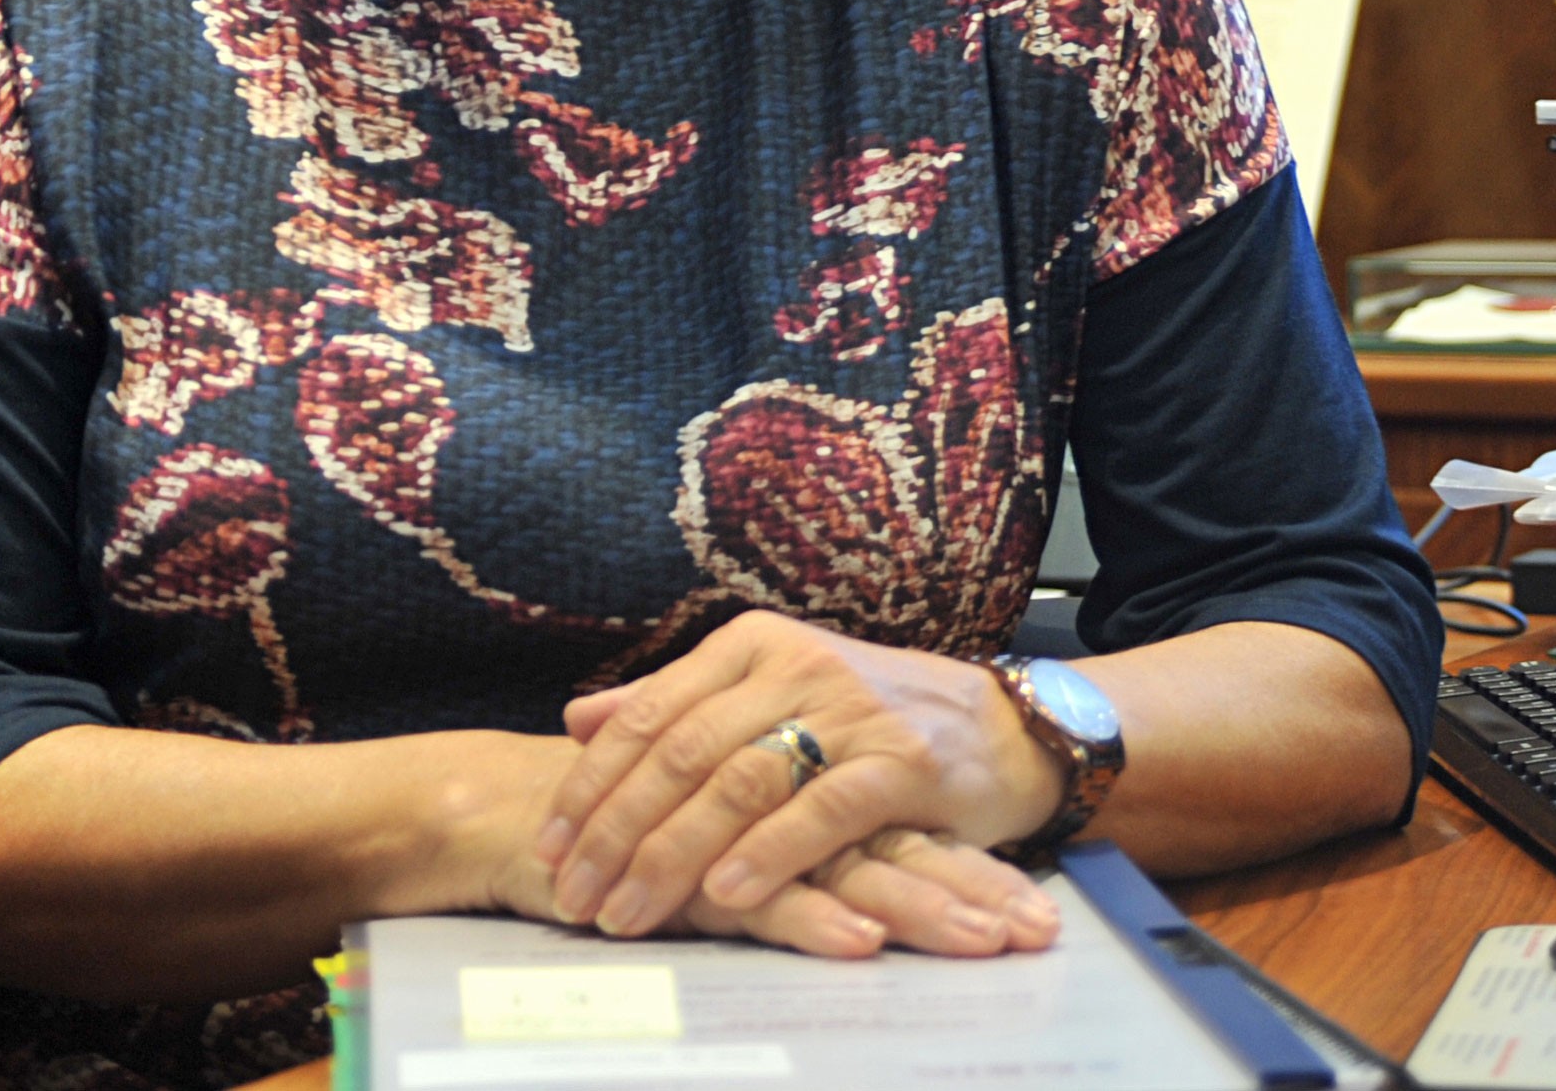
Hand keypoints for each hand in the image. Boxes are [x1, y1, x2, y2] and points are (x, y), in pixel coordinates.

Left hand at [537, 610, 1067, 943]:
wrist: (1005, 725)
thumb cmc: (876, 718)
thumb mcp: (773, 690)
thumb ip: (679, 703)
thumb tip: (579, 716)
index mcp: (753, 645)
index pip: (649, 712)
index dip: (592, 783)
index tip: (549, 844)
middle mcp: (796, 665)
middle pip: (681, 751)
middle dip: (617, 831)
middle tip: (574, 895)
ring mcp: (851, 711)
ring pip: (738, 782)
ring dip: (673, 855)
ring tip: (628, 909)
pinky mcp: (902, 762)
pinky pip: (819, 809)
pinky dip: (767, 855)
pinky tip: (725, 894)